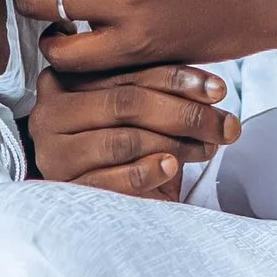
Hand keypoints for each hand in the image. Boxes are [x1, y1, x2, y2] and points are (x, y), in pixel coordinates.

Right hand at [29, 66, 238, 196]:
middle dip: (185, 113)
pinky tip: (171, 166)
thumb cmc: (122, 146)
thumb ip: (159, 90)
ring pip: (122, 140)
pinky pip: (108, 180)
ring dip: (173, 143)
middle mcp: (50, 112)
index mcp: (65, 80)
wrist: (95, 203)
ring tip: (207, 148)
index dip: (177, 79)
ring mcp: (53, 152)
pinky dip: (144, 172)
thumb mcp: (137, 112)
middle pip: (126, 104)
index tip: (218, 90)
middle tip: (226, 125)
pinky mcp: (63, 189)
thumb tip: (214, 89)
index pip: (127, 73)